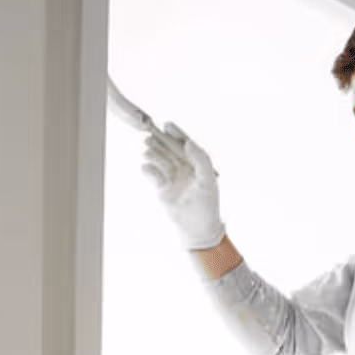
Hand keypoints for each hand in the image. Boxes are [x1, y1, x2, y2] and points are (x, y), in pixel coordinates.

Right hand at [141, 122, 225, 250]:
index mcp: (196, 163)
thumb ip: (201, 158)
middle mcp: (183, 167)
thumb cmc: (208, 204)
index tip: (167, 125)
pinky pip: (153, 175)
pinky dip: (149, 170)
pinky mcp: (162, 188)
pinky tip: (146, 167)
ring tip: (147, 149)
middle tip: (151, 135)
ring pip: (160, 160)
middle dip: (160, 141)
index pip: (185, 144)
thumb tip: (187, 143)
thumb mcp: (208, 179)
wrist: (198, 228)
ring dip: (153, 154)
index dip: (176, 134)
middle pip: (169, 149)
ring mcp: (171, 177)